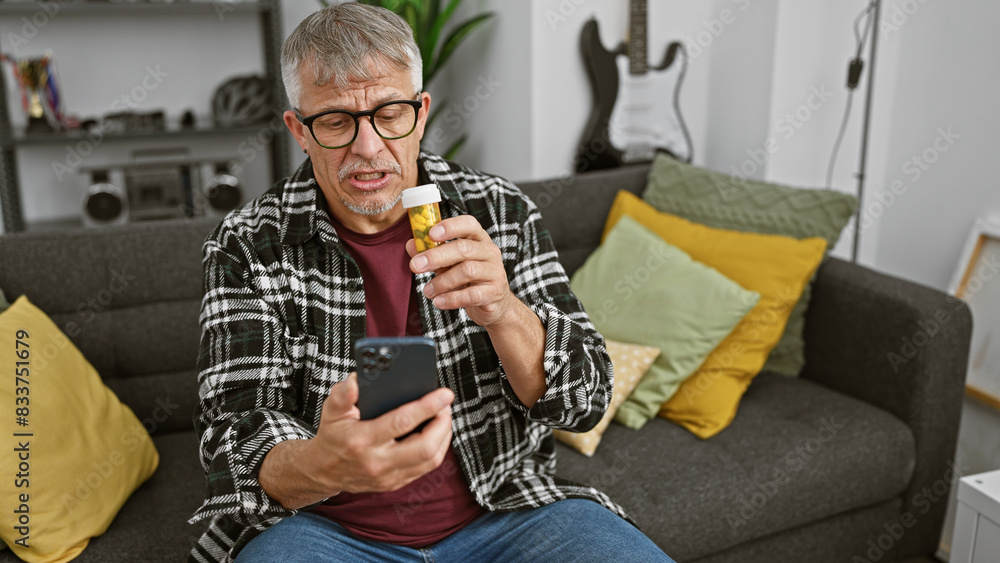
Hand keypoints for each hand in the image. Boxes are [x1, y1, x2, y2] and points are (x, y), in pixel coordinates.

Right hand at [307, 372, 453, 494]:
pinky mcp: (395, 484)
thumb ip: (343, 394)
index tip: (444, 394)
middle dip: (442, 423)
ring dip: (443, 436)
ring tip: (444, 416)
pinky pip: (426, 468)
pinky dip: (437, 448)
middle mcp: (377, 461)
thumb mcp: (331, 411)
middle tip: (445, 405)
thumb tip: (355, 380)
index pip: (402, 422)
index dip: (427, 406)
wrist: (322, 471)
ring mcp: (388, 477)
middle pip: (424, 446)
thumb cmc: (332, 436)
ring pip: (430, 460)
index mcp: (362, 441)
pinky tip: (437, 433)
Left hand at [407, 215, 517, 327]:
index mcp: (478, 239)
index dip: (450, 227)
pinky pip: (472, 295)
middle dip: (436, 256)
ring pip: (467, 271)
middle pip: (463, 248)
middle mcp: (489, 252)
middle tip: (415, 266)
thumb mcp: (449, 263)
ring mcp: (494, 272)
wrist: (492, 304)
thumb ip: (432, 253)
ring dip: (441, 281)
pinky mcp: (494, 292)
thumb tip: (411, 244)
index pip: (468, 224)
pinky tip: (438, 302)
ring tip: (427, 291)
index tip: (430, 234)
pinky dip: (452, 299)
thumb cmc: (468, 278)